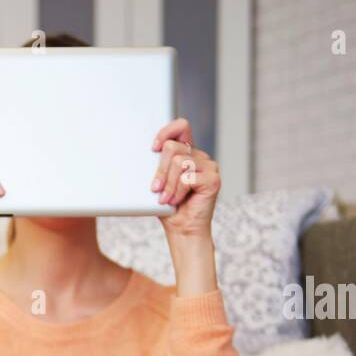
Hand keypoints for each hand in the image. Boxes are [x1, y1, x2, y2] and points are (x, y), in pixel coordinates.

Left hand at [151, 118, 220, 240]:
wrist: (182, 229)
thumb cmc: (168, 207)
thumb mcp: (158, 183)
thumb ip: (155, 166)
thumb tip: (142, 154)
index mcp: (187, 153)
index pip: (181, 127)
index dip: (166, 132)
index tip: (153, 148)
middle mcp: (200, 157)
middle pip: (173, 148)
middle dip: (160, 170)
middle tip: (155, 189)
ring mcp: (209, 167)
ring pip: (179, 163)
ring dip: (168, 185)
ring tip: (166, 199)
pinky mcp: (213, 179)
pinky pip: (187, 178)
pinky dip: (177, 192)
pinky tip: (176, 201)